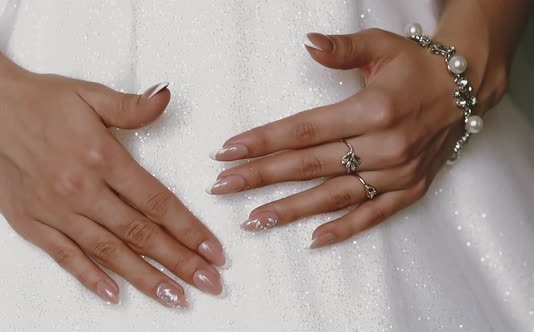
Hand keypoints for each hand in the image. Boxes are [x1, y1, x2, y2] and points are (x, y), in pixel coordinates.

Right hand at [0, 70, 225, 307]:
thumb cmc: (39, 101)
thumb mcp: (90, 94)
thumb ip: (132, 106)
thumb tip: (168, 96)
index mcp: (102, 158)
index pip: (157, 202)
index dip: (189, 229)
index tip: (214, 250)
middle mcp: (82, 190)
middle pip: (140, 233)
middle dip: (179, 261)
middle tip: (209, 283)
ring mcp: (56, 211)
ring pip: (109, 252)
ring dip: (145, 277)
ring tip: (175, 297)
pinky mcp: (32, 224)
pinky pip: (66, 257)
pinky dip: (91, 278)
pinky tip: (115, 295)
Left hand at [208, 29, 505, 248]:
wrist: (465, 89)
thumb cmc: (417, 67)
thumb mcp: (381, 47)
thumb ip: (342, 49)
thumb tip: (308, 43)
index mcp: (371, 110)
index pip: (303, 130)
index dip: (263, 141)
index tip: (227, 150)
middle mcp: (383, 146)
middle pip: (309, 165)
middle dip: (261, 176)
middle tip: (223, 186)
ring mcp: (397, 173)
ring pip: (333, 196)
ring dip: (291, 209)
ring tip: (254, 219)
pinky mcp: (409, 189)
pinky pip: (373, 215)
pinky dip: (344, 229)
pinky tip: (313, 241)